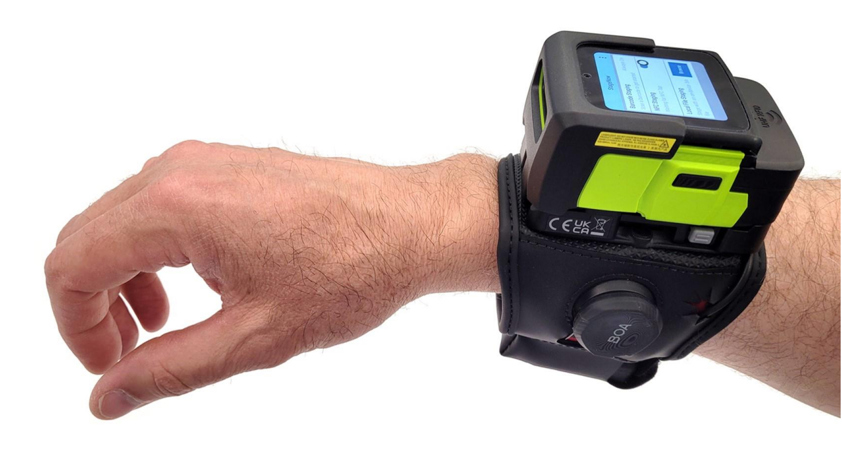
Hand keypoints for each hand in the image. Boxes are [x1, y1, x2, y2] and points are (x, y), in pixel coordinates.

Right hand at [45, 141, 498, 418]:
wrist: (413, 225)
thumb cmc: (352, 271)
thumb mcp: (253, 338)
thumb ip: (169, 370)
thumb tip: (107, 398)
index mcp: (176, 207)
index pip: (72, 267)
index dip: (76, 327)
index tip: (108, 366)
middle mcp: (179, 170)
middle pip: (88, 240)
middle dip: (94, 305)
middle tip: (129, 356)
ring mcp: (203, 160)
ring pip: (121, 222)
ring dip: (123, 278)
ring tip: (161, 326)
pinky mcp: (226, 164)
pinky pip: (159, 205)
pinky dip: (155, 251)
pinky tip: (192, 288)